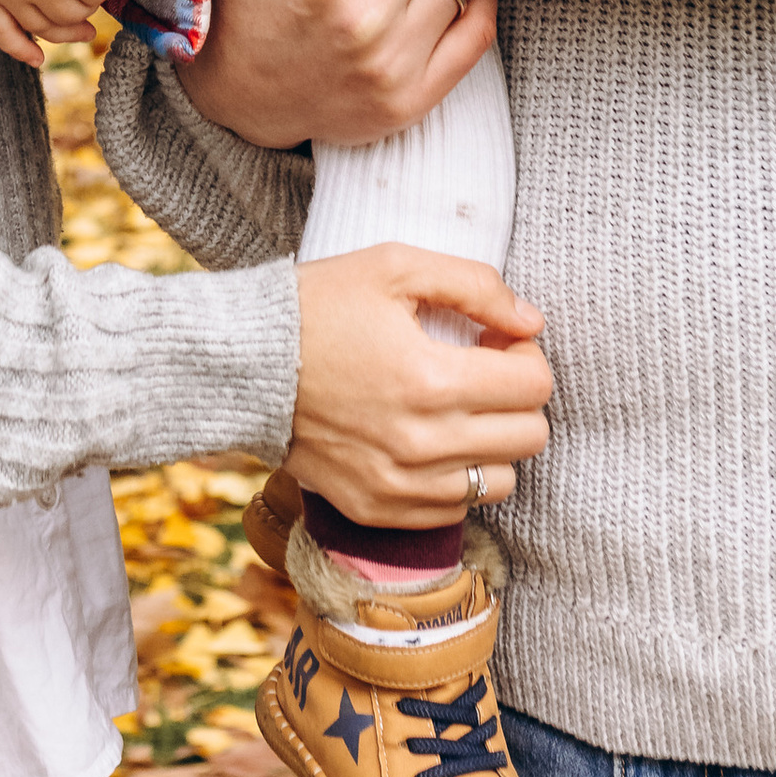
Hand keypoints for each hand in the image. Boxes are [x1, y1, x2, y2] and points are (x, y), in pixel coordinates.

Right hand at [290, 244, 551, 530]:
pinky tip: (430, 441)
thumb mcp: (395, 266)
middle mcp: (420, 442)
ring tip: (458, 411)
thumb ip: (475, 285)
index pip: (534, 386)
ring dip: (493, 444)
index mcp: (430, 378)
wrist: (241, 363)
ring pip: (500, 482)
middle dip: (519, 400)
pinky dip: (456, 477)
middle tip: (485, 374)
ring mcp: (396, 484)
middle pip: (529, 438)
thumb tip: (531, 320)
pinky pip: (454, 510)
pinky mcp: (374, 509)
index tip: (498, 345)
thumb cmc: (317, 304)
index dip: (527, 358)